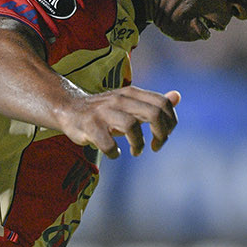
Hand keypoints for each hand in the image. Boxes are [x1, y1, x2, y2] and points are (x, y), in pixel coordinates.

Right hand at [59, 85, 179, 157]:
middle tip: (156, 146)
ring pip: (131, 126)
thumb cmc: (105, 111)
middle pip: (153, 114)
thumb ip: (153, 102)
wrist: (69, 109)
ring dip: (138, 144)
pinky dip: (114, 153)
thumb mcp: (130, 103)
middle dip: (161, 134)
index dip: (170, 122)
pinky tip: (114, 153)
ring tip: (136, 151)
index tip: (165, 136)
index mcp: (132, 93)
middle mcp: (120, 100)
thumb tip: (177, 96)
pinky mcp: (90, 126)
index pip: (163, 104)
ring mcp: (104, 112)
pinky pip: (108, 143)